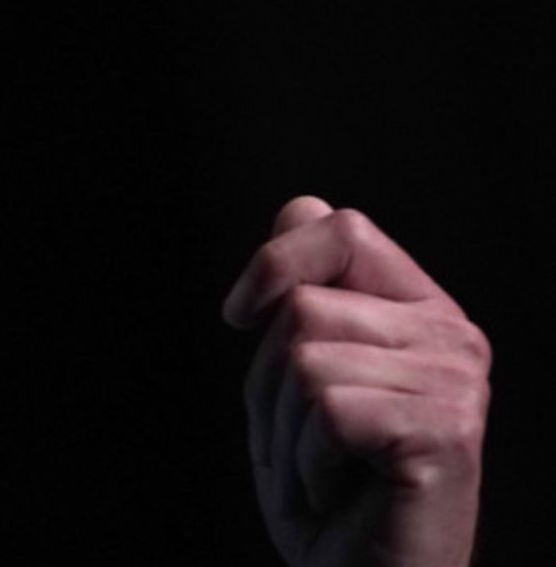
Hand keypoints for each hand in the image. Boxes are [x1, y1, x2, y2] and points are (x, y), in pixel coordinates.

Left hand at [223, 196, 488, 566]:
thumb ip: (305, 290)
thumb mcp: (295, 377)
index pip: (339, 227)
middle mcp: (451, 335)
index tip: (239, 317)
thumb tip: (299, 205)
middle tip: (304, 444)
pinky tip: (339, 490)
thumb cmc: (326, 486)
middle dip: (268, 384)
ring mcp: (456, 381)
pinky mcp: (446, 430)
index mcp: (420, 309)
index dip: (272, 263)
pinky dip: (307, 461)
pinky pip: (326, 410)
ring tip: (323, 471)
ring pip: (305, 358)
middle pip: (302, 305)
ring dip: (285, 432)